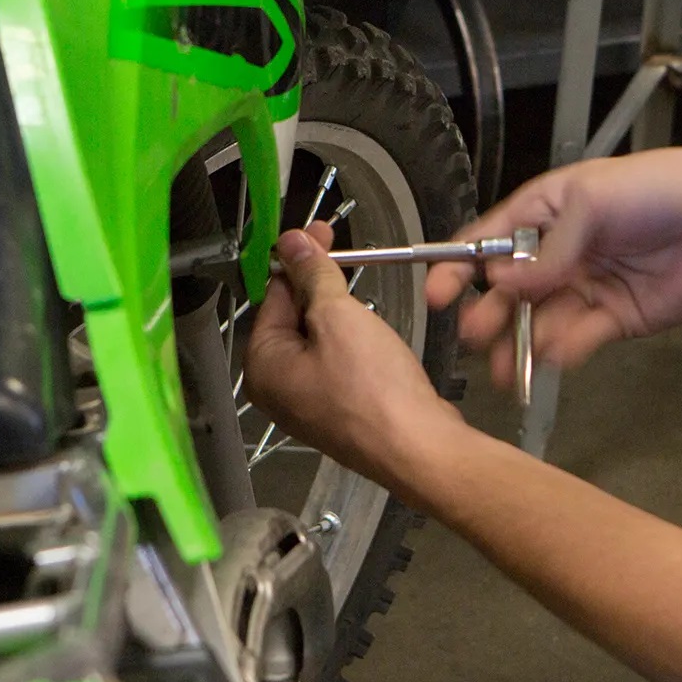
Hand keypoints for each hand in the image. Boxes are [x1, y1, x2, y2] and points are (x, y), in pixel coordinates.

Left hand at [245, 221, 465, 482]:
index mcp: (263, 366)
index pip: (271, 296)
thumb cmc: (373, 388)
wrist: (418, 447)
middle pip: (291, 318)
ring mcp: (310, 404)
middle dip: (317, 284)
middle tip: (341, 251)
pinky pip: (338, 363)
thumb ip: (313, 277)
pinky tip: (372, 330)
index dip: (296, 260)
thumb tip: (290, 243)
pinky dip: (351, 340)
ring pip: (318, 340)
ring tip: (359, 291)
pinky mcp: (342, 412)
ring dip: (337, 311)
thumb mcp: (338, 317)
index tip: (319, 234)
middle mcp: (278, 389)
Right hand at [427, 151, 681, 388]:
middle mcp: (556, 256)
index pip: (486, 244)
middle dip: (487, 315)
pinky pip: (577, 338)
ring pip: (538, 322)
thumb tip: (505, 282)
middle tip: (475, 336)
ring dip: (519, 344)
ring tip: (506, 368)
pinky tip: (552, 356)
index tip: (437, 294)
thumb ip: (548, 248)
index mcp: (542, 216)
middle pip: (507, 293)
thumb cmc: (658, 188)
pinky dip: (562, 350)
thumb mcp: (590, 202)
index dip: (457, 268)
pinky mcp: (611, 319)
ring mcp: (583, 289)